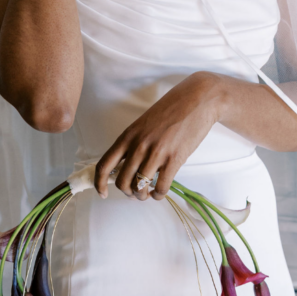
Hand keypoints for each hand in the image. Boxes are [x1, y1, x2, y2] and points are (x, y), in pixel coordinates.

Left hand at [94, 72, 223, 201]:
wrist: (197, 99)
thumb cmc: (171, 109)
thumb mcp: (144, 123)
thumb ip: (134, 142)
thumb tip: (127, 166)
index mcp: (128, 135)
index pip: (104, 165)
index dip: (99, 183)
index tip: (103, 193)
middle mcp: (138, 145)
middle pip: (121, 181)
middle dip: (127, 192)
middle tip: (134, 192)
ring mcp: (156, 153)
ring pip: (139, 187)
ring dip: (142, 195)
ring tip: (147, 193)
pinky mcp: (174, 159)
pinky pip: (161, 186)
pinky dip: (158, 195)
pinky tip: (159, 192)